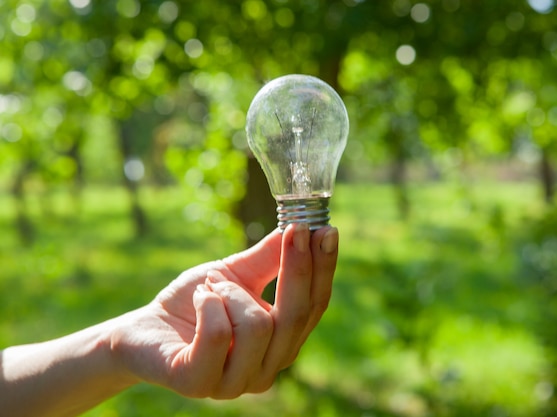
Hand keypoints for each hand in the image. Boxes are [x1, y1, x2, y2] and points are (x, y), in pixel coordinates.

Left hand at [110, 224, 338, 398]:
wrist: (144, 329)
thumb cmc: (196, 302)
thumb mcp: (236, 275)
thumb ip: (270, 259)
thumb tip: (302, 227)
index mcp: (282, 343)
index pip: (315, 307)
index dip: (323, 269)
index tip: (326, 229)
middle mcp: (267, 369)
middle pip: (296, 317)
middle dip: (295, 269)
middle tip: (292, 230)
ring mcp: (234, 383)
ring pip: (258, 325)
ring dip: (230, 292)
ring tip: (210, 288)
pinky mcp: (198, 383)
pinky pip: (217, 334)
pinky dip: (207, 304)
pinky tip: (198, 301)